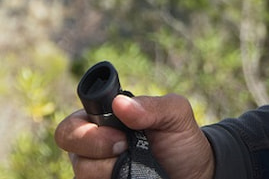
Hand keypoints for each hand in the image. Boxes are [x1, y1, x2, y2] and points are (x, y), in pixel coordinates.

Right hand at [54, 92, 213, 178]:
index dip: (86, 130)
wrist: (193, 172)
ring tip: (135, 166)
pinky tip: (132, 176)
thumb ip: (152, 106)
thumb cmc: (180, 138)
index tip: (119, 136)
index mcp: (105, 120)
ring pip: (81, 173)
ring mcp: (95, 170)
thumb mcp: (176, 115)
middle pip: (69, 149)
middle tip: (125, 149)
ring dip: (110, 171)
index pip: (72, 124)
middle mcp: (92, 147)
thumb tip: (119, 103)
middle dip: (95, 149)